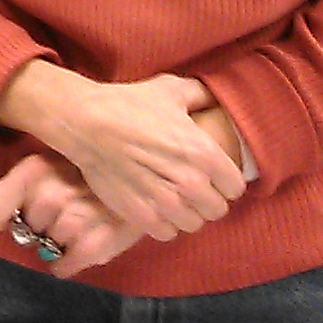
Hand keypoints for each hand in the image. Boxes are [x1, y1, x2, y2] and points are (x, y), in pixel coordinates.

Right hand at [0, 64, 249, 237]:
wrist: (87, 123)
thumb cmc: (129, 104)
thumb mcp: (171, 89)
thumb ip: (201, 95)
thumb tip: (215, 98)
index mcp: (204, 153)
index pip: (236, 188)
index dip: (225, 181)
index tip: (213, 176)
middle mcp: (190, 182)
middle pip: (217, 210)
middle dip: (208, 199)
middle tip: (192, 187)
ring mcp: (165, 202)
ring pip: (194, 224)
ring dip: (186, 213)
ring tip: (174, 198)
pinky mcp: (141, 215)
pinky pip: (167, 233)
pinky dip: (164, 223)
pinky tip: (156, 206)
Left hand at [0, 152, 145, 277]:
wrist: (151, 178)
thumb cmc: (93, 174)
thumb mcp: (52, 163)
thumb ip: (20, 185)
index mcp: (36, 168)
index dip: (1, 218)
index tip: (15, 217)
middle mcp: (51, 193)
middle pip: (26, 229)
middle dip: (42, 226)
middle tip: (66, 213)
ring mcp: (74, 220)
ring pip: (47, 247)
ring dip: (61, 243)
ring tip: (82, 224)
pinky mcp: (96, 244)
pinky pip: (63, 267)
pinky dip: (66, 265)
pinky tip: (80, 250)